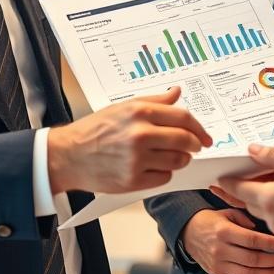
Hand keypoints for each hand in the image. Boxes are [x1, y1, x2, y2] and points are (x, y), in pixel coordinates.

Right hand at [47, 87, 211, 193]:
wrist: (69, 155)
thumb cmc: (95, 129)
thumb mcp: (123, 106)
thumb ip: (154, 101)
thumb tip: (177, 92)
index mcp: (139, 112)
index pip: (183, 118)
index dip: (199, 128)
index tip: (204, 136)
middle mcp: (140, 134)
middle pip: (185, 141)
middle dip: (195, 145)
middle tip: (195, 147)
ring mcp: (137, 159)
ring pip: (178, 161)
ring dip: (180, 159)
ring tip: (168, 155)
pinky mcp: (133, 180)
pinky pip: (164, 177)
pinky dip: (163, 173)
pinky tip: (152, 166)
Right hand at [180, 209, 273, 273]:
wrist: (187, 232)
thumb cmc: (209, 221)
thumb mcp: (226, 212)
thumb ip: (245, 219)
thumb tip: (263, 231)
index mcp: (224, 232)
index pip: (252, 240)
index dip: (271, 243)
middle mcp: (221, 250)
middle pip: (253, 260)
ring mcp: (219, 265)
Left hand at [218, 145, 273, 250]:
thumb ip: (273, 155)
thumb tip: (253, 150)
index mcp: (268, 197)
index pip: (238, 189)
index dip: (228, 182)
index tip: (220, 178)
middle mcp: (270, 217)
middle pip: (250, 202)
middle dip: (246, 191)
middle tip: (245, 181)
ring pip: (265, 214)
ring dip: (265, 202)